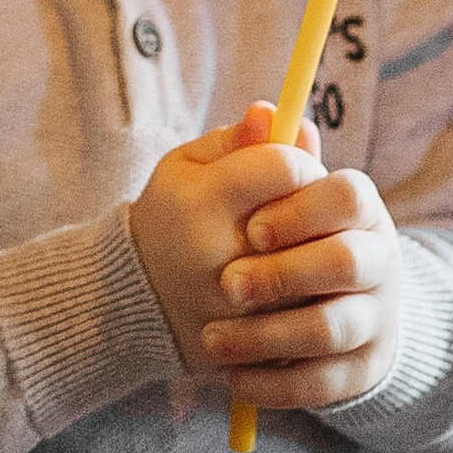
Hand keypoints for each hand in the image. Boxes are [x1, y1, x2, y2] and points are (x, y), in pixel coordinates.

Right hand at [129, 105, 323, 377]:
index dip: (301, 161)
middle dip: (314, 208)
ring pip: (316, 270)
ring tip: (294, 245)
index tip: (294, 168)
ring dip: (317, 252)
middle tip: (300, 206)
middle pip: (308, 219)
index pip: (283, 168)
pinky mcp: (253, 341)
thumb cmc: (171, 215)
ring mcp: (238, 307)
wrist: (135, 298)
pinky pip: (309, 311)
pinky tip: (292, 284)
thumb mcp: (186, 166)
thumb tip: (275, 111)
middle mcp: (219, 256)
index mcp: (200, 202)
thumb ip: (235, 139)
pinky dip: (311, 294)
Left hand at [202, 105, 401, 411]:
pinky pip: (325, 384)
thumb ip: (258, 152)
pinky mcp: (361, 369)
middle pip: (347, 262)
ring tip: (213, 342)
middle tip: (228, 286)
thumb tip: (263, 111)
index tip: (251, 228)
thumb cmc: (265, 228)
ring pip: (332, 329)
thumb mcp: (251, 185)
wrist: (294, 301)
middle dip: (284, 275)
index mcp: (355, 204)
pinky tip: (233, 378)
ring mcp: (375, 316)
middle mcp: (378, 258)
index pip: (346, 195)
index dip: (301, 209)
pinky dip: (276, 386)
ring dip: (269, 336)